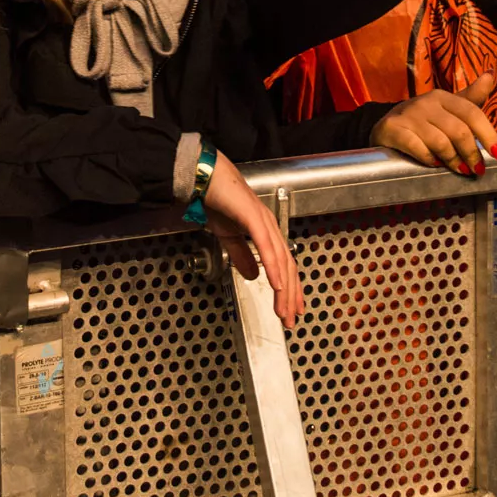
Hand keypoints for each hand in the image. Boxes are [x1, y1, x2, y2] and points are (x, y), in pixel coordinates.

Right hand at [201, 153, 302, 329]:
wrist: (205, 177)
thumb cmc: (217, 200)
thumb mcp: (228, 236)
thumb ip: (241, 256)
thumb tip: (252, 276)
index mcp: (266, 231)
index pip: (284, 265)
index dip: (290, 288)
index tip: (291, 309)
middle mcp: (270, 227)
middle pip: (287, 267)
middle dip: (291, 296)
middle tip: (291, 319)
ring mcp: (264, 222)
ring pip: (281, 261)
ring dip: (284, 289)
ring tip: (284, 310)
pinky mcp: (254, 219)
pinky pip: (267, 248)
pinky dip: (274, 268)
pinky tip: (277, 285)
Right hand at [371, 74, 496, 174]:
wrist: (385, 127)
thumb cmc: (423, 121)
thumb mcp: (448, 109)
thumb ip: (471, 97)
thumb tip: (491, 74)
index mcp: (443, 97)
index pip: (472, 113)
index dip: (488, 134)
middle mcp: (425, 103)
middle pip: (458, 131)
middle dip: (471, 153)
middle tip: (477, 169)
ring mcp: (408, 115)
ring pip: (440, 142)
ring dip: (453, 160)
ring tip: (458, 169)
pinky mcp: (392, 129)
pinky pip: (417, 148)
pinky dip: (429, 159)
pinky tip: (434, 164)